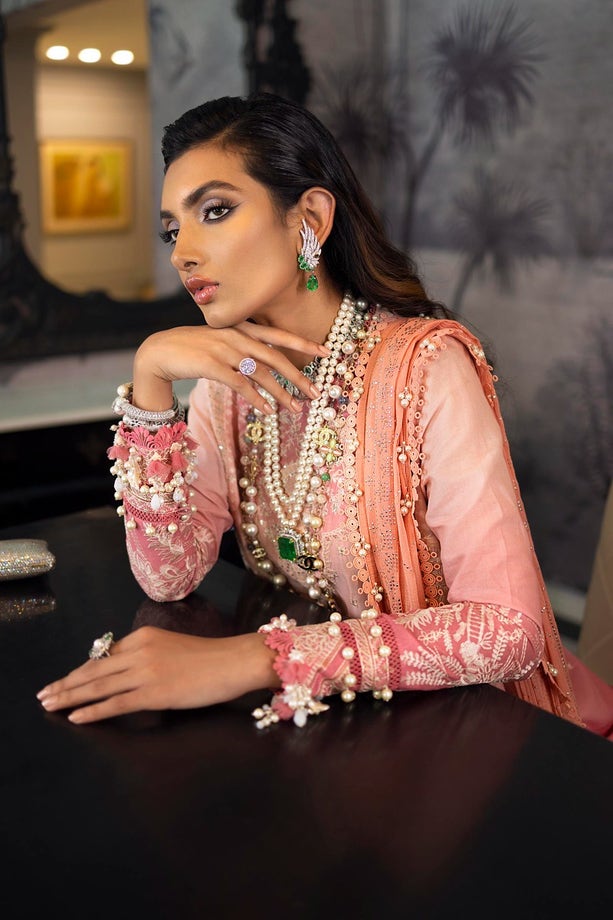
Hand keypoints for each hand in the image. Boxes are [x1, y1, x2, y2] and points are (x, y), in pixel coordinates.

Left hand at [36, 627, 278, 723]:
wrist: (233, 661)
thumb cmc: (209, 658)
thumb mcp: (170, 646)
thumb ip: (146, 655)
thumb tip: (123, 670)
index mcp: (144, 636)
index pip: (103, 655)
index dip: (80, 670)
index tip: (63, 680)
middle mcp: (140, 650)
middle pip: (94, 669)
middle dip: (65, 683)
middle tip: (44, 695)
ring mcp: (145, 671)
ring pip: (98, 685)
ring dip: (70, 697)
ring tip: (50, 705)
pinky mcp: (154, 693)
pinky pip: (115, 703)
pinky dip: (92, 711)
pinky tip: (76, 717)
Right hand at [133, 323, 329, 415]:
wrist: (159, 352)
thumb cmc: (192, 350)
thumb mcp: (221, 342)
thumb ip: (243, 348)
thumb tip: (266, 365)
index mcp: (241, 329)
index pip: (278, 335)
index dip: (303, 343)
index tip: (326, 351)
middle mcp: (236, 337)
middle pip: (275, 358)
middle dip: (298, 376)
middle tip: (316, 392)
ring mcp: (224, 350)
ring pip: (261, 374)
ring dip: (281, 393)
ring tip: (295, 408)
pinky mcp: (212, 366)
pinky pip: (241, 385)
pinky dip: (257, 399)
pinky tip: (268, 410)